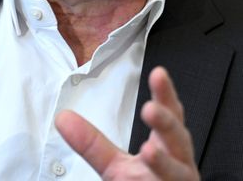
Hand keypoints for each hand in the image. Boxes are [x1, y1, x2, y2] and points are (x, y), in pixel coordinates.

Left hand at [55, 66, 199, 179]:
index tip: (157, 73)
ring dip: (164, 161)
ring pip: (176, 171)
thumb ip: (93, 143)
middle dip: (165, 123)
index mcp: (167, 145)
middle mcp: (178, 162)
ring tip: (149, 150)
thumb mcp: (115, 166)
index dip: (165, 94)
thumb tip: (64, 119)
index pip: (170, 114)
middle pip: (177, 138)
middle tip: (149, 109)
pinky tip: (148, 178)